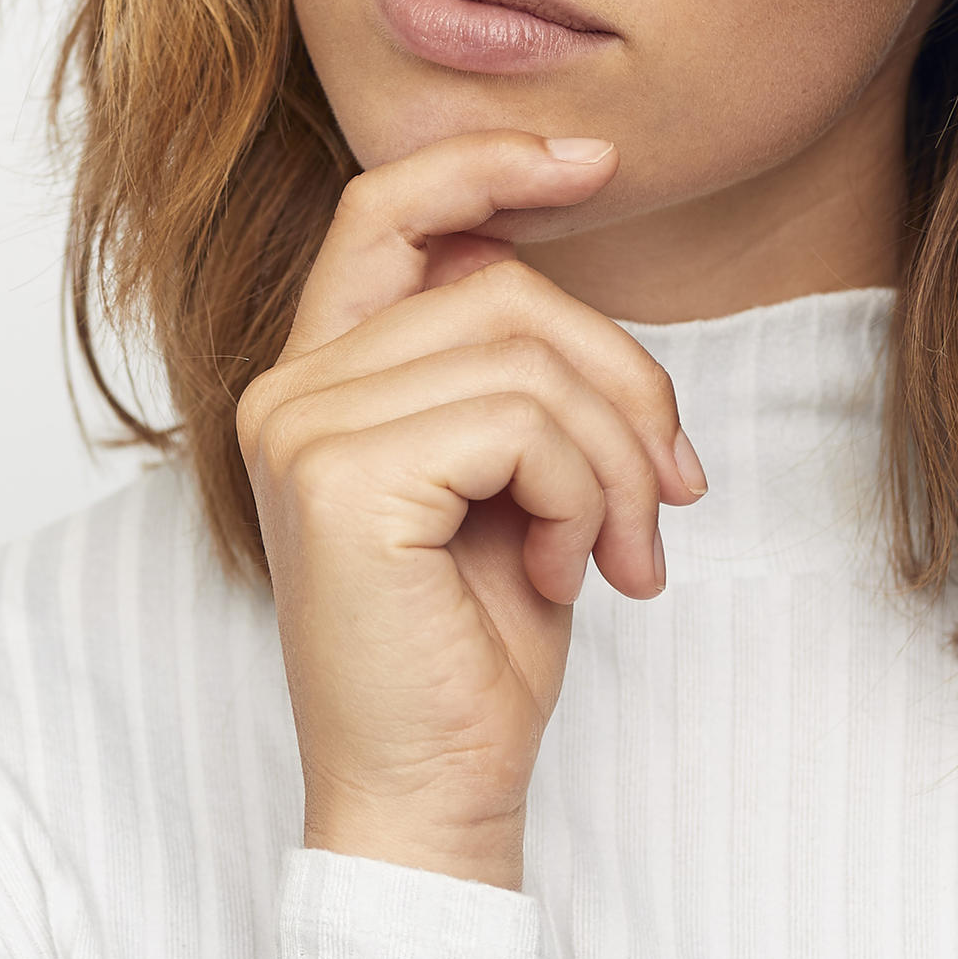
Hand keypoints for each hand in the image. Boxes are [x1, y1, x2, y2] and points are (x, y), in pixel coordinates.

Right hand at [232, 129, 703, 890]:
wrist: (433, 797)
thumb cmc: (473, 656)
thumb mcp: (511, 484)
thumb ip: (513, 374)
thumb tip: (565, 270)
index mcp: (318, 381)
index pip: (386, 212)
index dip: (487, 163)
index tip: (594, 161)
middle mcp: (288, 390)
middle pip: (502, 290)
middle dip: (624, 386)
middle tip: (669, 500)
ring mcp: (301, 429)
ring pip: (526, 359)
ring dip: (615, 462)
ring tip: (619, 554)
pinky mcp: (340, 480)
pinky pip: (522, 424)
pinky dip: (583, 498)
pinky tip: (569, 576)